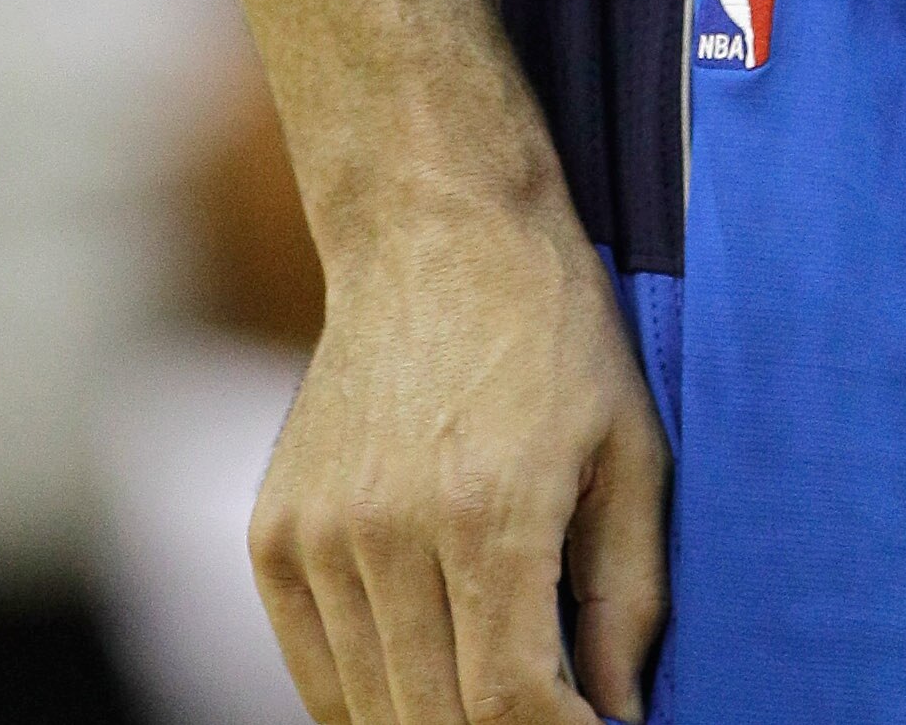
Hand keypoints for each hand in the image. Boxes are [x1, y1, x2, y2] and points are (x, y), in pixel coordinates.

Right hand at [251, 174, 668, 723]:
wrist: (431, 230)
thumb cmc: (550, 332)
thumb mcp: (629, 448)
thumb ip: (629, 598)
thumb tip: (620, 719)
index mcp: (488, 511)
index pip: (511, 707)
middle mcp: (389, 531)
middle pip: (438, 723)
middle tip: (548, 708)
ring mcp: (320, 536)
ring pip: (373, 711)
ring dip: (437, 720)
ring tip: (495, 688)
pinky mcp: (275, 536)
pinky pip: (317, 674)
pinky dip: (372, 698)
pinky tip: (427, 668)